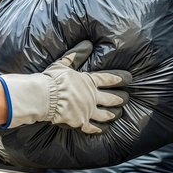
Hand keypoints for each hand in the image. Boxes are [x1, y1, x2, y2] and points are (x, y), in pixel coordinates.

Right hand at [0, 40, 130, 133]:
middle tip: (126, 98)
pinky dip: (100, 128)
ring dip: (114, 113)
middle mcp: (92, 97)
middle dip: (121, 98)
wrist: (42, 98)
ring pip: (107, 114)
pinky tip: (105, 128)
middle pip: (113, 98)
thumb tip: (87, 43)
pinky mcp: (80, 122)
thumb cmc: (52, 80)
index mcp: (89, 81)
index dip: (121, 78)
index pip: (109, 79)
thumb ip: (77, 55)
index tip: (129, 78)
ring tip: (119, 113)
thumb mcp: (64, 64)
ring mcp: (87, 110)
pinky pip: (94, 127)